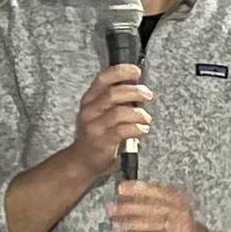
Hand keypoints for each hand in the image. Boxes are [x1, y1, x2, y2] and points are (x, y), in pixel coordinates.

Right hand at [65, 64, 153, 178]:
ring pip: (119, 112)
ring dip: (139, 113)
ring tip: (146, 118)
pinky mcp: (101, 141)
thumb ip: (116, 98)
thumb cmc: (98, 133)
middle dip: (135, 92)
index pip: (104, 78)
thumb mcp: (101, 111)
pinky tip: (142, 130)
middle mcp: (89, 110)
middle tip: (148, 95)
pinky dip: (137, 128)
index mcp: (90, 98)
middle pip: (114, 93)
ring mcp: (94, 126)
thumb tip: (138, 84)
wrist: (82, 160)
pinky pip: (122, 131)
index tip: (136, 71)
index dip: (121, 71)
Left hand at [107, 180, 200, 231]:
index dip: (136, 188)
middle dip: (127, 207)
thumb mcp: (170, 209)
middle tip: (111, 209)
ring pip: (151, 223)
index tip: (120, 189)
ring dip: (130, 224)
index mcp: (176, 198)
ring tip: (115, 225)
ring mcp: (179, 227)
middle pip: (150, 206)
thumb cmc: (178, 226)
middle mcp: (179, 210)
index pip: (154, 190)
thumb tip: (123, 197)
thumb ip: (150, 202)